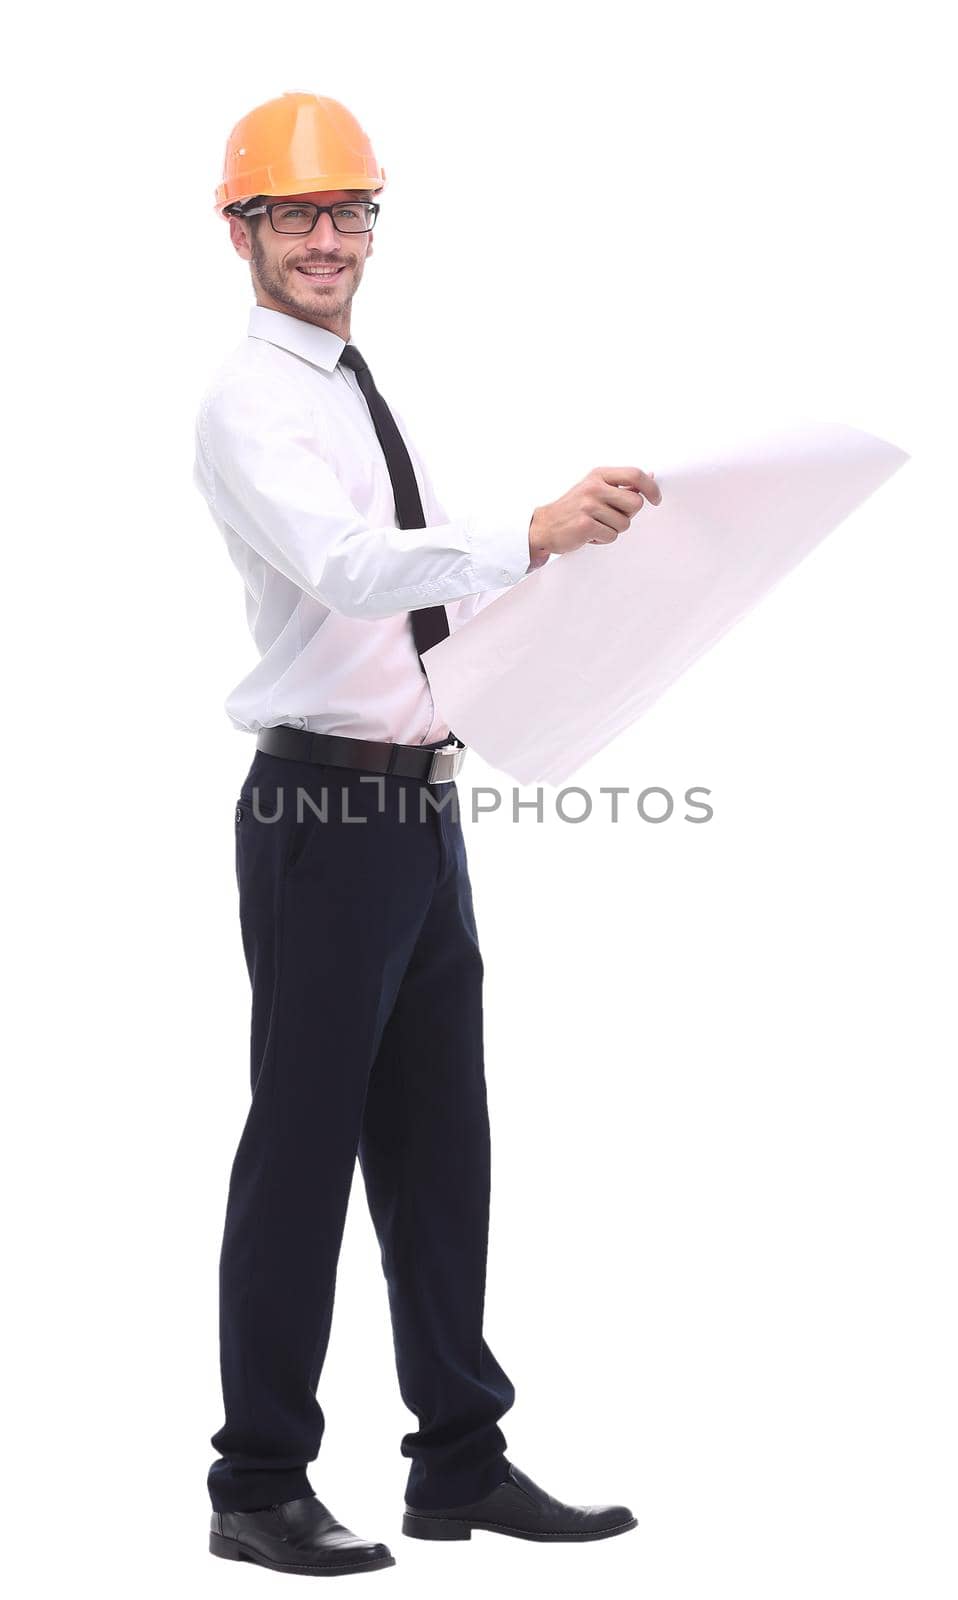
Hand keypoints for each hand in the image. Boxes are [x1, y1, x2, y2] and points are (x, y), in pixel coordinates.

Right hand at [528, 466, 660, 563]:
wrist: (544, 526)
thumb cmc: (573, 508)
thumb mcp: (594, 488)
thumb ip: (621, 484)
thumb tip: (650, 476)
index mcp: (599, 475)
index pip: (635, 475)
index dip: (651, 488)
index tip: (656, 499)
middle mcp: (594, 487)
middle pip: (635, 503)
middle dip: (629, 514)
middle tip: (612, 517)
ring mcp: (589, 506)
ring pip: (625, 524)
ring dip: (613, 529)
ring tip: (596, 525)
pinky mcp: (585, 526)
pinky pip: (612, 536)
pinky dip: (603, 539)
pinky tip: (589, 534)